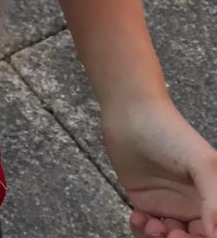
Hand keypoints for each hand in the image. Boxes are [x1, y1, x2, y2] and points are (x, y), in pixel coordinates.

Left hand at [99, 96, 216, 237]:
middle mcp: (193, 206)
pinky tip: (138, 216)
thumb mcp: (202, 162)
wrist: (130, 113)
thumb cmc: (169, 131)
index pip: (212, 232)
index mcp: (212, 198)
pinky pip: (146, 230)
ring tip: (149, 224)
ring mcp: (168, 205)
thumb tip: (215, 235)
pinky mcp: (145, 203)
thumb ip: (214, 200)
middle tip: (168, 233)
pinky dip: (141, 231)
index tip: (186, 235)